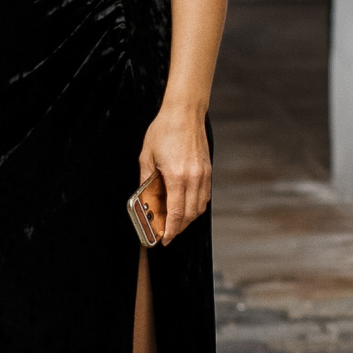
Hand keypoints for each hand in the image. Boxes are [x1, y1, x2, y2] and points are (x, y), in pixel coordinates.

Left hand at [138, 104, 211, 243]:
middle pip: (190, 214)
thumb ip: (146, 180)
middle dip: (179, 228)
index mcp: (176, 177)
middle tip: (167, 233)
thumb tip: (145, 198)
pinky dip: (196, 206)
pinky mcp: (208, 170)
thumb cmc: (164, 131)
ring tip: (175, 222)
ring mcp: (203, 175)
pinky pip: (205, 196)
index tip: (164, 239)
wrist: (185, 113)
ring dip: (188, 218)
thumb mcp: (146, 156)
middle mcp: (194, 178)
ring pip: (200, 207)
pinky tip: (186, 206)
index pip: (177, 213)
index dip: (171, 230)